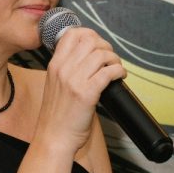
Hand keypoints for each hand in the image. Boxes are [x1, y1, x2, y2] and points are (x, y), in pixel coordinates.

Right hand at [36, 26, 126, 154]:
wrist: (54, 138)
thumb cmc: (56, 116)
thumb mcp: (55, 85)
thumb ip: (67, 69)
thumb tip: (89, 58)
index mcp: (54, 65)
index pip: (72, 34)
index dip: (90, 34)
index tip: (98, 44)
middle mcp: (63, 69)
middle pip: (90, 40)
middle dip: (105, 46)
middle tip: (110, 58)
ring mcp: (74, 81)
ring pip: (101, 54)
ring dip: (114, 59)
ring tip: (116, 68)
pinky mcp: (87, 94)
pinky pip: (108, 72)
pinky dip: (119, 71)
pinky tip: (120, 76)